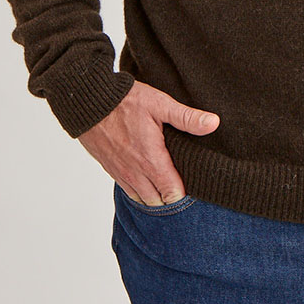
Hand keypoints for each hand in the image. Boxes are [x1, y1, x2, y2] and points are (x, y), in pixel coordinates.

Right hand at [77, 81, 219, 205]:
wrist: (90, 102)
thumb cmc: (125, 101)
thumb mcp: (160, 104)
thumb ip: (187, 117)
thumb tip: (213, 123)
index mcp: (151, 160)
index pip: (173, 194)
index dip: (185, 191)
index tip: (192, 179)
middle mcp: (135, 173)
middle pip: (158, 203)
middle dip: (171, 197)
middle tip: (181, 180)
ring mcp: (121, 174)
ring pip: (142, 200)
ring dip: (155, 196)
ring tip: (166, 181)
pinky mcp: (111, 170)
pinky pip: (128, 191)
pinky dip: (140, 190)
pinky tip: (147, 177)